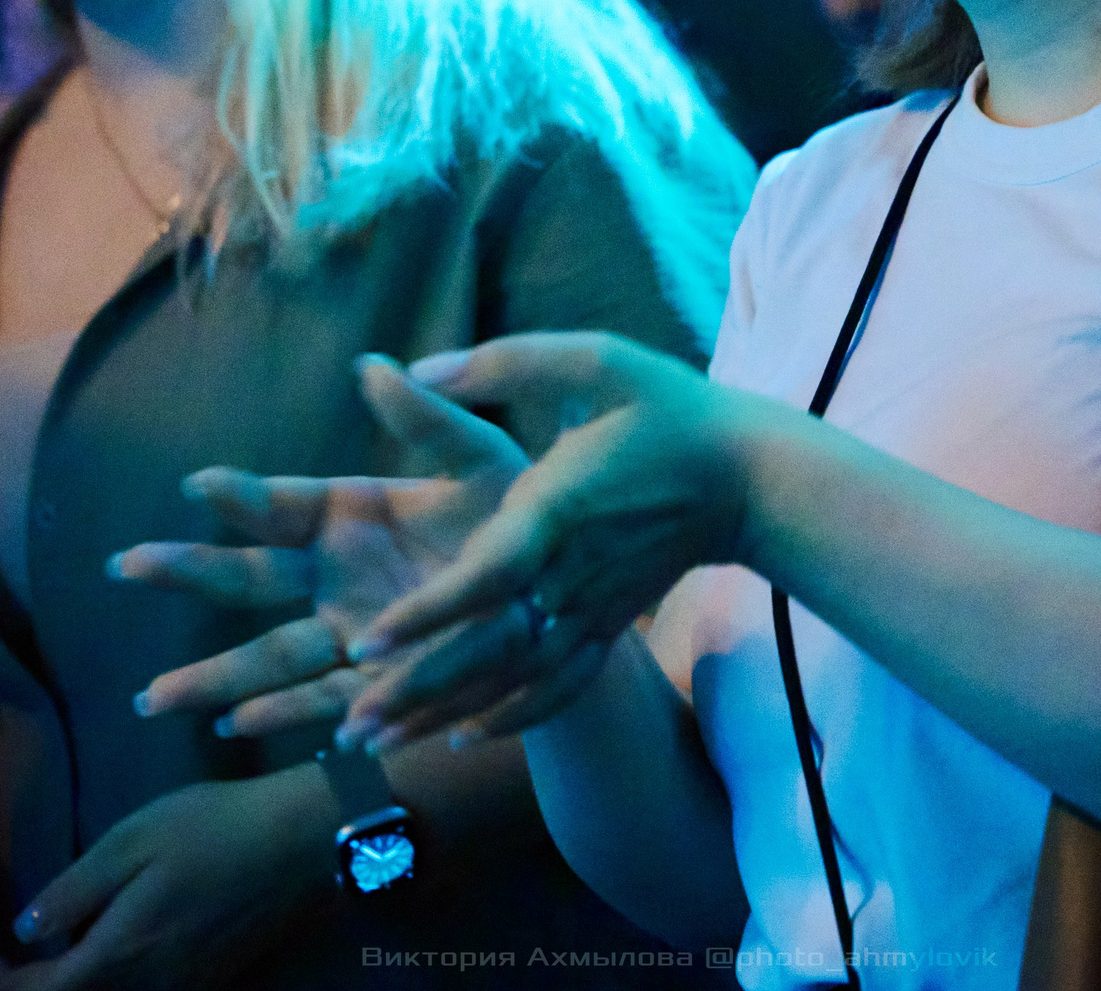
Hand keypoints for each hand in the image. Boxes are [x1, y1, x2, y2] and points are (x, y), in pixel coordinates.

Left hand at [0, 775, 332, 990]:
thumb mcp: (133, 840)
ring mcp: (180, 988)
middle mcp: (146, 987)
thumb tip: (23, 930)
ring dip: (70, 988)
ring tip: (38, 967)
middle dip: (32, 990)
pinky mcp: (205, 980)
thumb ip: (75, 889)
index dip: (1, 987)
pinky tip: (99, 954)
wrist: (302, 842)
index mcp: (118, 954)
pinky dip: (108, 985)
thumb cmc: (212, 827)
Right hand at [109, 355, 528, 740]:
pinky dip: (280, 716)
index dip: (242, 497)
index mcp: (351, 511)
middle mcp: (336, 573)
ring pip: (270, 655)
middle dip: (190, 575)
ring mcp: (352, 630)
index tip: (200, 484)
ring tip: (149, 697)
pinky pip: (322, 700)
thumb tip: (372, 364)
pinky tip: (234, 727)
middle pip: (251, 580)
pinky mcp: (380, 682)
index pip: (281, 506)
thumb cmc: (518, 511)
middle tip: (126, 566)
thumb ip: (428, 418)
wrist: (562, 588)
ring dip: (213, 676)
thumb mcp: (481, 458)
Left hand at [340, 332, 783, 753]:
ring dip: (443, 713)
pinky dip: (512, 718)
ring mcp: (593, 610)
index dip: (426, 614)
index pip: (486, 576)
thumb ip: (501, 365)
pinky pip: (558, 687)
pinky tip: (464, 737)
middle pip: (488, 647)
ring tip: (376, 740)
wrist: (747, 475)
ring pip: (512, 678)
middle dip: (417, 689)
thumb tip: (411, 368)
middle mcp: (570, 573)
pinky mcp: (610, 626)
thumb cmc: (667, 409)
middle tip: (352, 725)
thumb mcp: (594, 360)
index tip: (365, 643)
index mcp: (559, 510)